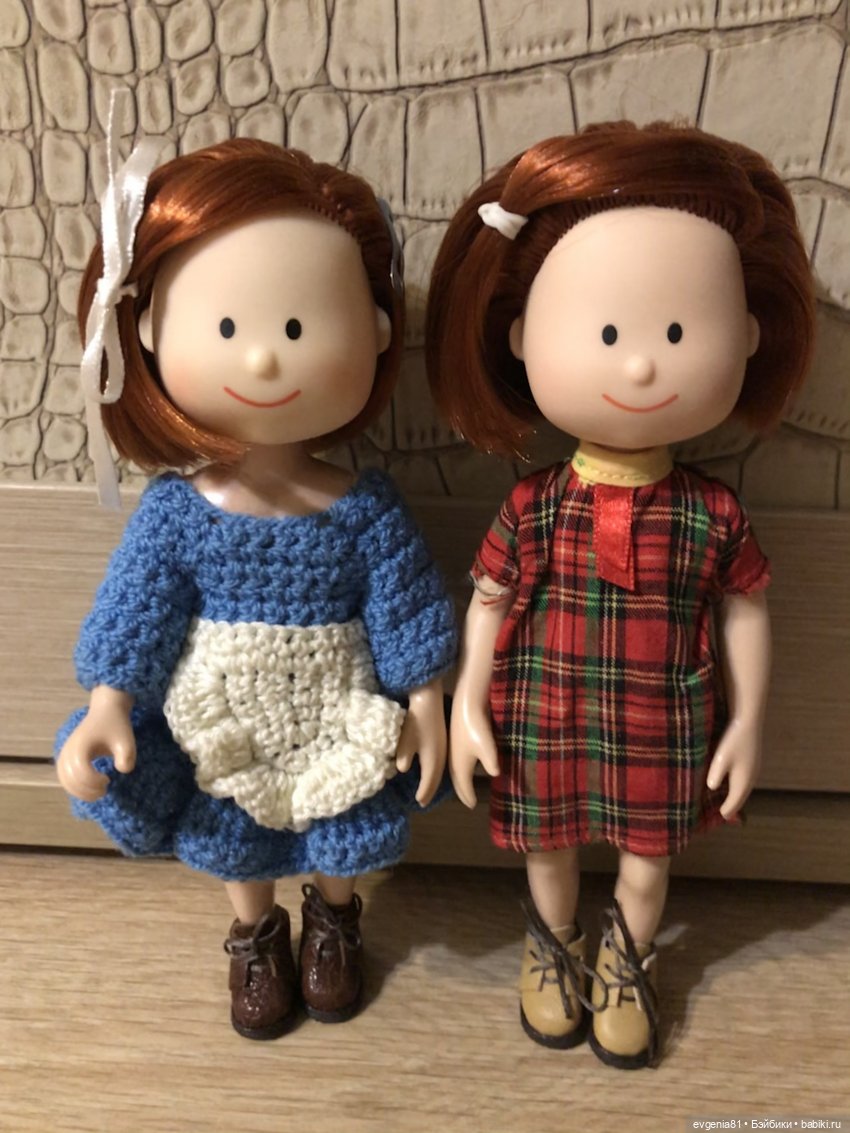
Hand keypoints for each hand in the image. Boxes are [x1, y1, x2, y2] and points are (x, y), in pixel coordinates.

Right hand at [56, 686, 135, 801]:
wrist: (106, 710)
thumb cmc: (116, 725)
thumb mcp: (126, 739)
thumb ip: (127, 756)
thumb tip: (122, 771)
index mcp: (81, 746)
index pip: (81, 772)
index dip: (94, 782)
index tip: (108, 780)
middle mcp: (68, 750)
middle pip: (69, 779)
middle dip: (86, 790)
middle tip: (104, 790)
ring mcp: (64, 753)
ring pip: (64, 780)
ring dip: (79, 791)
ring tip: (98, 792)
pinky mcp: (66, 757)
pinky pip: (64, 776)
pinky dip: (75, 786)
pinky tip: (90, 787)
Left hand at [395, 679, 445, 806]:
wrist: (429, 700)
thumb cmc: (416, 722)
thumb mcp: (404, 742)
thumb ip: (403, 759)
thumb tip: (402, 770)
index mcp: (433, 760)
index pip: (428, 783)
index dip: (423, 793)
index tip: (418, 803)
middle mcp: (441, 757)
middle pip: (436, 779)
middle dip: (430, 791)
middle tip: (423, 802)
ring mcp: (444, 748)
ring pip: (439, 771)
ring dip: (433, 782)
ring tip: (426, 790)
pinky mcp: (443, 740)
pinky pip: (440, 763)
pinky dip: (435, 771)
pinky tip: (430, 770)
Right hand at [448, 695, 499, 809]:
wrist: (465, 707)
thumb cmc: (476, 729)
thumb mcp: (488, 748)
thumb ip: (492, 763)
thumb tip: (496, 774)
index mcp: (460, 767)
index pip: (464, 787)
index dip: (469, 797)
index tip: (473, 806)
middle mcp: (453, 761)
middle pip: (457, 782)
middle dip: (462, 792)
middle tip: (468, 801)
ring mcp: (452, 751)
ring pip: (454, 772)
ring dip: (459, 781)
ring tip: (465, 787)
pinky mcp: (454, 742)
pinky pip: (455, 763)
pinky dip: (459, 771)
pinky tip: (465, 766)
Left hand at [706, 717, 761, 819]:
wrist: (748, 721)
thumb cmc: (733, 740)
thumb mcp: (721, 758)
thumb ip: (716, 775)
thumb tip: (712, 788)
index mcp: (743, 780)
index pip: (735, 802)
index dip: (727, 810)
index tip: (720, 817)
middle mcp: (751, 778)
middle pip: (741, 797)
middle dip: (732, 806)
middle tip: (724, 816)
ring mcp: (754, 770)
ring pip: (744, 789)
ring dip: (736, 797)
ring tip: (728, 804)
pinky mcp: (753, 763)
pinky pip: (745, 781)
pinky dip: (738, 787)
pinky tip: (732, 785)